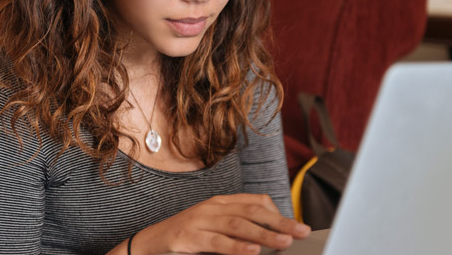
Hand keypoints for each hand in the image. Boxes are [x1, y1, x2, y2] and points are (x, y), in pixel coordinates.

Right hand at [131, 193, 310, 254]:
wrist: (150, 242)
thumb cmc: (186, 236)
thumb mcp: (215, 227)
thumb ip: (238, 229)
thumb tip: (268, 237)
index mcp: (221, 202)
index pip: (256, 201)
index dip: (278, 213)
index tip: (297, 226)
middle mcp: (213, 207)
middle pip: (252, 211)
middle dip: (280, 222)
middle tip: (301, 231)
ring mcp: (201, 220)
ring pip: (238, 225)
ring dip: (264, 234)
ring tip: (284, 242)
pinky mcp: (190, 237)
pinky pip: (218, 242)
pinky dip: (237, 247)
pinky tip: (253, 252)